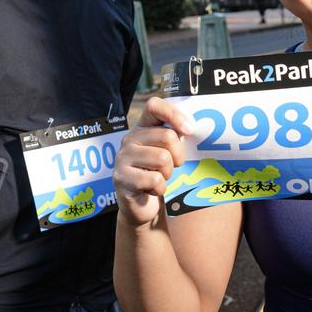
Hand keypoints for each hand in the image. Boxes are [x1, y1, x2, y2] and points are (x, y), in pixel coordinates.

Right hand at [112, 96, 194, 226]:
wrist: (141, 206)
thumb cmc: (157, 174)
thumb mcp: (167, 152)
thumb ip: (175, 137)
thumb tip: (190, 129)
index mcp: (142, 128)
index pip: (154, 106)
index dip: (174, 114)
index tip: (189, 130)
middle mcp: (129, 139)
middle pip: (167, 136)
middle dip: (177, 156)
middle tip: (171, 166)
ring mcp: (122, 158)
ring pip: (162, 159)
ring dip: (168, 173)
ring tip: (158, 177)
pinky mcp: (121, 178)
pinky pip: (154, 180)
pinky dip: (160, 188)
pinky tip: (150, 189)